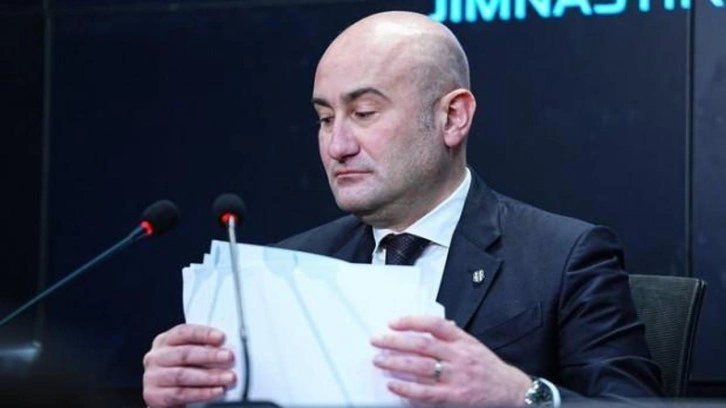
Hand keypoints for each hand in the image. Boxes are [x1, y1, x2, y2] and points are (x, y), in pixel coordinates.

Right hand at [142, 324, 236, 406]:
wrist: (165, 395)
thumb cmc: (180, 370)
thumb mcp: (188, 356)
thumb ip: (204, 349)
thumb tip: (227, 349)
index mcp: (165, 341)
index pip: (184, 332)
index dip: (204, 334)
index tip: (222, 338)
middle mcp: (156, 357)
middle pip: (184, 353)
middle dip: (210, 356)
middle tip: (229, 357)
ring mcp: (153, 376)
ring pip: (183, 375)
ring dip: (210, 377)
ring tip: (228, 377)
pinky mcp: (154, 396)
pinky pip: (181, 394)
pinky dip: (202, 393)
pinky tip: (217, 391)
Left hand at [371, 316, 531, 405]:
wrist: (511, 389)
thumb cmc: (487, 366)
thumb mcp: (472, 343)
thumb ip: (451, 334)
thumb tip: (428, 325)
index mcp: (461, 340)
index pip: (433, 325)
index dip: (411, 321)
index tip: (393, 322)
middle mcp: (458, 356)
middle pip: (421, 346)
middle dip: (395, 342)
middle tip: (377, 341)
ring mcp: (457, 377)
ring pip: (421, 368)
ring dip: (396, 364)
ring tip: (380, 361)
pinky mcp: (455, 396)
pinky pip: (427, 393)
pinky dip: (408, 390)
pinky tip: (394, 386)